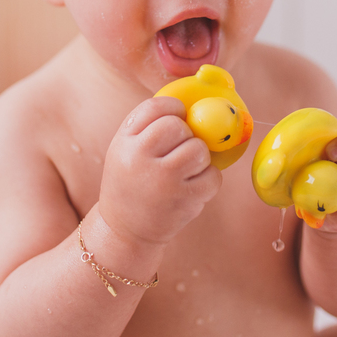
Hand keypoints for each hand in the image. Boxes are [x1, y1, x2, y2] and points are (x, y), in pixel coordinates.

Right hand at [98, 96, 222, 245]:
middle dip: (186, 134)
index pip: (155, 107)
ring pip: (198, 149)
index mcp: (124, 142)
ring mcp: (163, 181)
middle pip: (178, 126)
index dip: (174, 108)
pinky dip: (209, 179)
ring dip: (199, 157)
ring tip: (186, 168)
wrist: (124, 230)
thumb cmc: (131, 182)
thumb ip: (149, 126)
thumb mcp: (125, 149)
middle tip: (179, 149)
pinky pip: (212, 177)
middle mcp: (140, 159)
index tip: (179, 117)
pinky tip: (193, 186)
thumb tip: (191, 106)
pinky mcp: (183, 200)